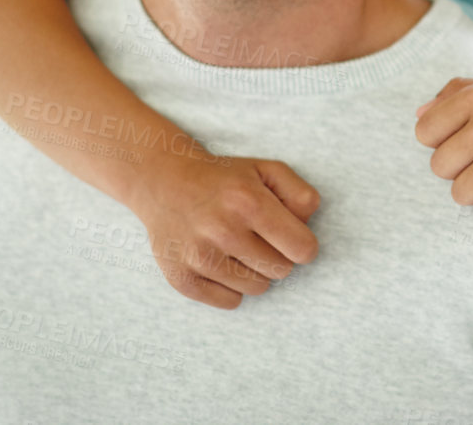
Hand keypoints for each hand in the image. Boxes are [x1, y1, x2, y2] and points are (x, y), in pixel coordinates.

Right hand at [126, 144, 320, 310]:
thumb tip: (307, 232)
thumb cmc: (226, 179)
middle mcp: (223, 231)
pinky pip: (230, 302)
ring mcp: (199, 257)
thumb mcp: (268, 170)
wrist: (165, 183)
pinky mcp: (181, 278)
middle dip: (277, 256)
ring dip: (255, 272)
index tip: (292, 238)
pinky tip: (220, 262)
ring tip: (237, 247)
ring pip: (257, 289)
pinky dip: (231, 287)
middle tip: (258, 238)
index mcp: (249, 202)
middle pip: (281, 271)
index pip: (302, 249)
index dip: (303, 245)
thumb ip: (301, 197)